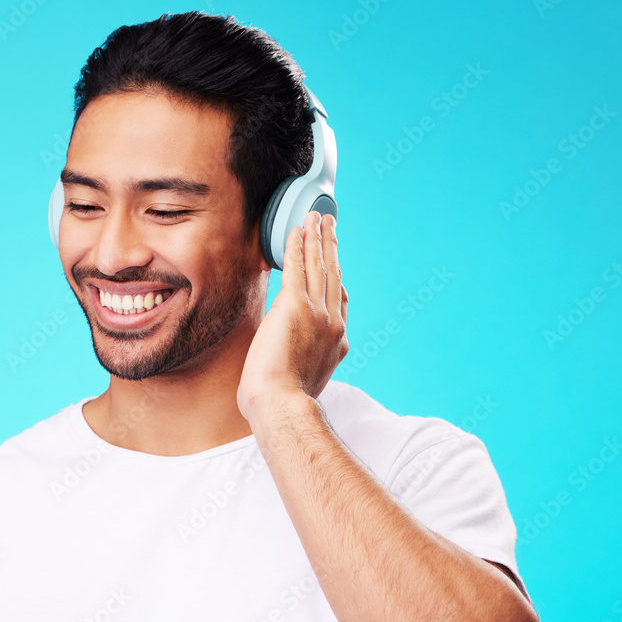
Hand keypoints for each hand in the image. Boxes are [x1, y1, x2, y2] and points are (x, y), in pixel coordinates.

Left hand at [237, 209, 347, 419]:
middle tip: (330, 226)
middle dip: (331, 248)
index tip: (335, 265)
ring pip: (320, 267)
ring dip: (318, 238)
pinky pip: (299, 267)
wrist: (280, 404)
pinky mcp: (295, 306)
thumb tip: (290, 364)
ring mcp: (317, 314)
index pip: (340, 303)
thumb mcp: (302, 381)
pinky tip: (298, 230)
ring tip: (317, 217)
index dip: (337, 279)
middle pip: (334, 277)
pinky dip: (299, 246)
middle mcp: (333, 324)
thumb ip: (303, 364)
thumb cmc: (281, 403)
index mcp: (336, 344)